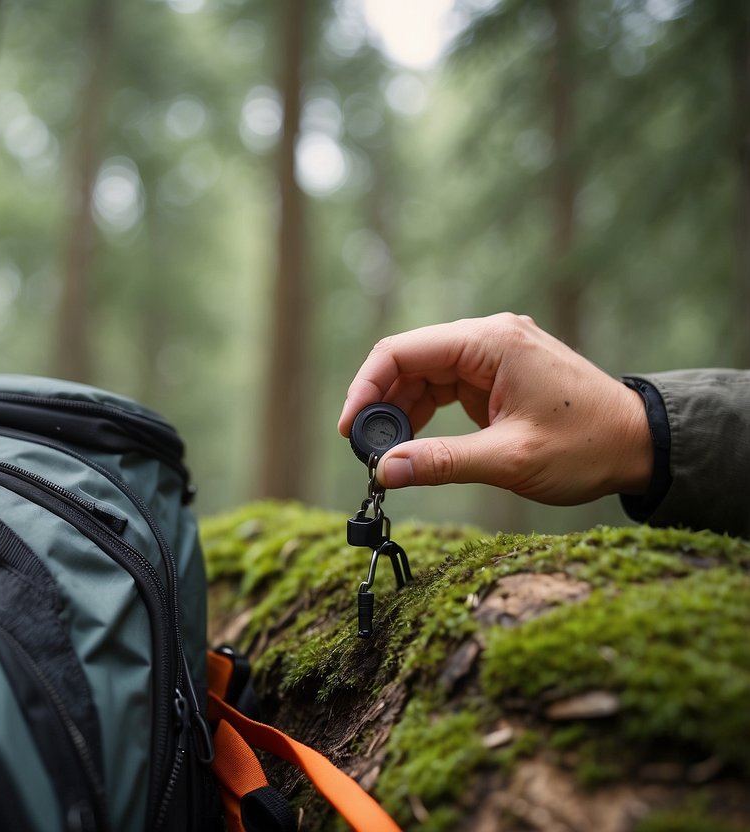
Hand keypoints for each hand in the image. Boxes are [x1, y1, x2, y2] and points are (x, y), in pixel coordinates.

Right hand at [338, 313, 653, 505]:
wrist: (642, 445)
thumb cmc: (587, 446)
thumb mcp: (510, 459)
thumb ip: (441, 462)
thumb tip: (385, 471)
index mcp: (491, 342)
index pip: (403, 351)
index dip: (365, 388)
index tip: (349, 430)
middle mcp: (488, 337)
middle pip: (408, 359)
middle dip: (379, 403)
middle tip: (363, 449)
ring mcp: (493, 354)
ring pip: (422, 374)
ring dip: (398, 410)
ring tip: (384, 452)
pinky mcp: (496, 374)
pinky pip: (443, 386)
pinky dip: (422, 413)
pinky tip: (411, 443)